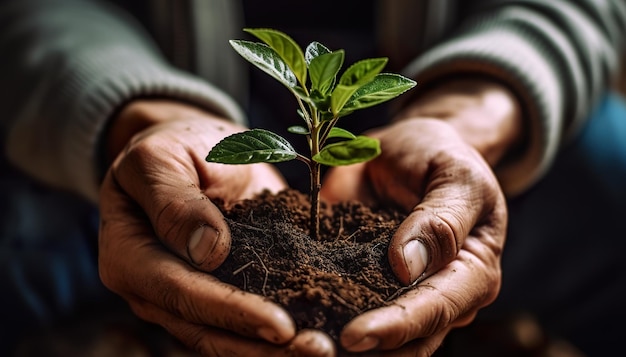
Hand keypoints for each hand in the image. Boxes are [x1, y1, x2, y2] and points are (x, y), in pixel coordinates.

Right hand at [98, 100, 334, 355]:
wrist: (195, 150)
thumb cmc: (173, 147)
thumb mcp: (160, 158)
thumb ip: (174, 201)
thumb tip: (207, 253)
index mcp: (130, 258)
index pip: (180, 293)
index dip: (231, 312)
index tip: (281, 325)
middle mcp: (155, 290)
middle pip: (207, 330)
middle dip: (261, 346)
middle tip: (318, 349)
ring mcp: (189, 298)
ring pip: (229, 338)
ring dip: (274, 350)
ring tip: (323, 349)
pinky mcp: (221, 294)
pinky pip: (246, 323)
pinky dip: (278, 335)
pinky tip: (319, 331)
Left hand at [321, 78, 520, 353]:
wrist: (409, 149)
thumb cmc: (441, 156)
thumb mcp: (454, 175)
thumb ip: (441, 219)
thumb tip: (407, 268)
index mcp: (471, 273)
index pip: (436, 310)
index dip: (397, 327)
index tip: (354, 335)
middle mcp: (436, 295)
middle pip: (406, 341)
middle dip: (366, 349)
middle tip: (313, 349)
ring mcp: (397, 294)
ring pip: (375, 340)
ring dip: (337, 346)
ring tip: (299, 346)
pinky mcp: (361, 283)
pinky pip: (341, 306)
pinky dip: (318, 317)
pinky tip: (287, 323)